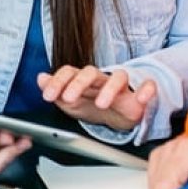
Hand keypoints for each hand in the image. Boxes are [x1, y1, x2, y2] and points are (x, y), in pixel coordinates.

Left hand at [38, 66, 154, 130]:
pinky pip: (148, 87)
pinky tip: (142, 96)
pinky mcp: (138, 96)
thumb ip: (54, 90)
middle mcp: (101, 79)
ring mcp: (121, 86)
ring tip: (101, 103)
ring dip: (109, 88)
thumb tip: (40, 78)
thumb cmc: (91, 105)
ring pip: (118, 77)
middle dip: (78, 84)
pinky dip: (147, 90)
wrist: (115, 116)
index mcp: (83, 79)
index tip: (47, 96)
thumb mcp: (69, 102)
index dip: (57, 82)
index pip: (69, 72)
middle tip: (68, 98)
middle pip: (91, 72)